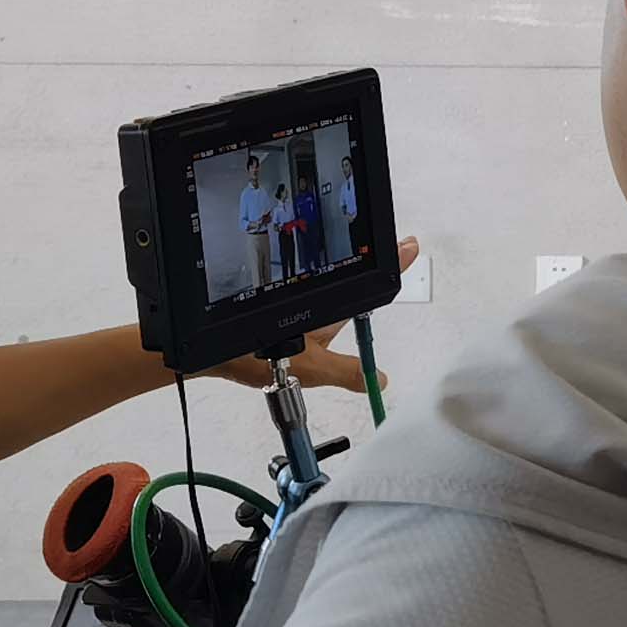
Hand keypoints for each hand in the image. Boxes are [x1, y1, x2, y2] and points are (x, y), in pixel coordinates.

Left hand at [198, 237, 420, 391]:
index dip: (392, 266)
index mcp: (330, 310)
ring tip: (367, 274)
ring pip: (331, 293)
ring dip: (347, 284)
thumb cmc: (254, 352)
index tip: (409, 247)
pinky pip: (312, 304)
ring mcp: (300, 306)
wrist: (216, 352)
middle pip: (353, 284)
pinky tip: (321, 310)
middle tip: (399, 251)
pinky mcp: (284, 314)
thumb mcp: (312, 367)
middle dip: (373, 268)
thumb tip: (379, 379)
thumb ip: (349, 373)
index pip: (369, 288)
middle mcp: (317, 302)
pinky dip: (323, 304)